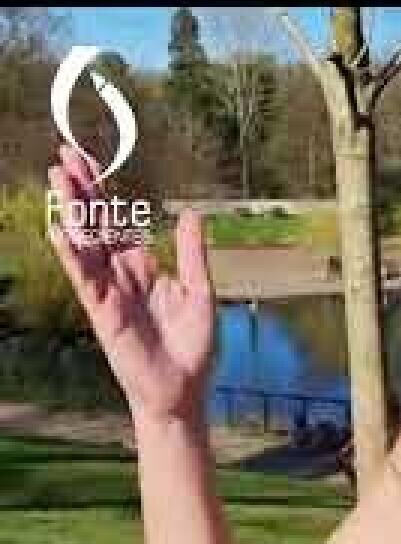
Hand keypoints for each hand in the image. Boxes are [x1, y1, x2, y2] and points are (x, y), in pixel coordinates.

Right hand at [46, 145, 215, 422]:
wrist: (184, 389)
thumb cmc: (193, 346)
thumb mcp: (201, 292)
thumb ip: (192, 253)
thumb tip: (191, 212)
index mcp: (144, 266)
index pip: (118, 221)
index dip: (103, 191)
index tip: (88, 160)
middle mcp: (121, 274)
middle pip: (96, 224)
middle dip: (81, 190)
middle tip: (62, 154)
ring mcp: (109, 291)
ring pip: (86, 244)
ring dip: (72, 211)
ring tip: (56, 179)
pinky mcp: (104, 312)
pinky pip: (85, 278)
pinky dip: (73, 254)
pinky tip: (59, 229)